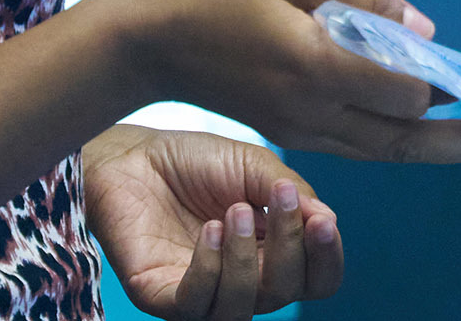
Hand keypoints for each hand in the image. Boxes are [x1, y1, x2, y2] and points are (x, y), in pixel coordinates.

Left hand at [83, 125, 336, 318]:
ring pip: (241, 309)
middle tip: (278, 198)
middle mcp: (243, 281)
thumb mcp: (254, 166)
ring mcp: (202, 293)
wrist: (132, 155)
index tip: (322, 221)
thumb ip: (292, 194)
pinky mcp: (161, 295)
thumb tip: (328, 221)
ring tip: (233, 212)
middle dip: (289, 248)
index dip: (326, 258)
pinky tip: (208, 230)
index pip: (316, 279)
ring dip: (245, 260)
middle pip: (285, 293)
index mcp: (273, 253)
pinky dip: (208, 269)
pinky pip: (195, 303)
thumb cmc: (195, 162)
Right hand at [85, 0, 460, 163]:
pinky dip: (404, 137)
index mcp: (314, 67)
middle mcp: (313, 111)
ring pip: (387, 152)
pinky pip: (362, 145)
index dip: (446, 83)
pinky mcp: (292, 133)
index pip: (402, 91)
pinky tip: (432, 122)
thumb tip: (424, 30)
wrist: (147, 39)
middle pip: (406, 141)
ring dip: (443, 149)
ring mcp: (301, 130)